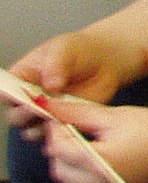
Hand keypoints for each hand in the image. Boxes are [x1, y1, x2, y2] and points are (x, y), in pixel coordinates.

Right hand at [11, 30, 144, 136]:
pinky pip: (56, 133)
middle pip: (16, 114)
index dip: (10, 97)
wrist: (104, 60)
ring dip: (39, 127)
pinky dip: (60, 132)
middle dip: (24, 114)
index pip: (6, 92)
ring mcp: (47, 111)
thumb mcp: (64, 49)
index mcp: (21, 78)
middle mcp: (29, 97)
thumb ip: (55, 65)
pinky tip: (67, 127)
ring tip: (53, 118)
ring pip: (32, 128)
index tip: (21, 97)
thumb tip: (51, 85)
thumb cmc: (77, 50)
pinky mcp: (64, 120)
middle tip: (38, 109)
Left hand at [41, 99, 147, 182]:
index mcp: (101, 161)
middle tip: (79, 136)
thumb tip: (42, 105)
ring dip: (70, 172)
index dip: (56, 131)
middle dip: (62, 150)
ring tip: (88, 155)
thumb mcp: (115, 115)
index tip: (66, 121)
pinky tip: (87, 180)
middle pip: (58, 169)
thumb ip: (75, 113)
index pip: (56, 148)